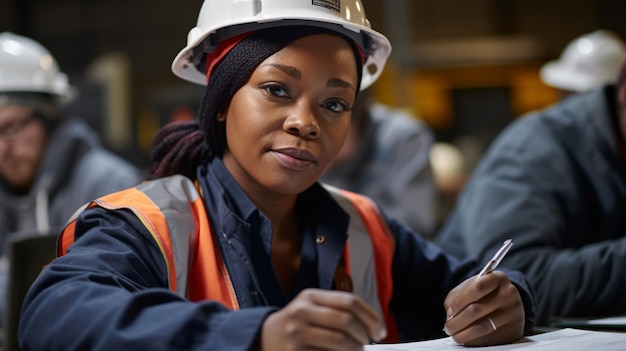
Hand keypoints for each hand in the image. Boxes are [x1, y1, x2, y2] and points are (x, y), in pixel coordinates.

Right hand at [260, 288, 386, 350]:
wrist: (262, 338)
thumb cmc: (296, 324)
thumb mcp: (312, 308)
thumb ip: (338, 311)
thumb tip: (374, 327)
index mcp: (310, 296)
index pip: (350, 301)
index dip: (371, 317)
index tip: (380, 331)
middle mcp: (301, 312)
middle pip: (347, 321)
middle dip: (364, 336)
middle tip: (366, 344)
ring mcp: (296, 334)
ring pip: (341, 341)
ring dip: (355, 350)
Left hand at [442, 271, 524, 345]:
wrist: (509, 303)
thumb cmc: (485, 294)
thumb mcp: (471, 287)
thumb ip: (457, 297)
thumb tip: (451, 316)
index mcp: (497, 278)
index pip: (477, 288)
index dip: (460, 301)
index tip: (450, 312)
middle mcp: (509, 294)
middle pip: (476, 309)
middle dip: (457, 321)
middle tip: (448, 327)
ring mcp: (514, 313)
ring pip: (482, 327)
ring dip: (463, 334)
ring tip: (455, 335)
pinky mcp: (514, 330)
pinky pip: (490, 339)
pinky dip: (474, 341)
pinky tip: (468, 339)